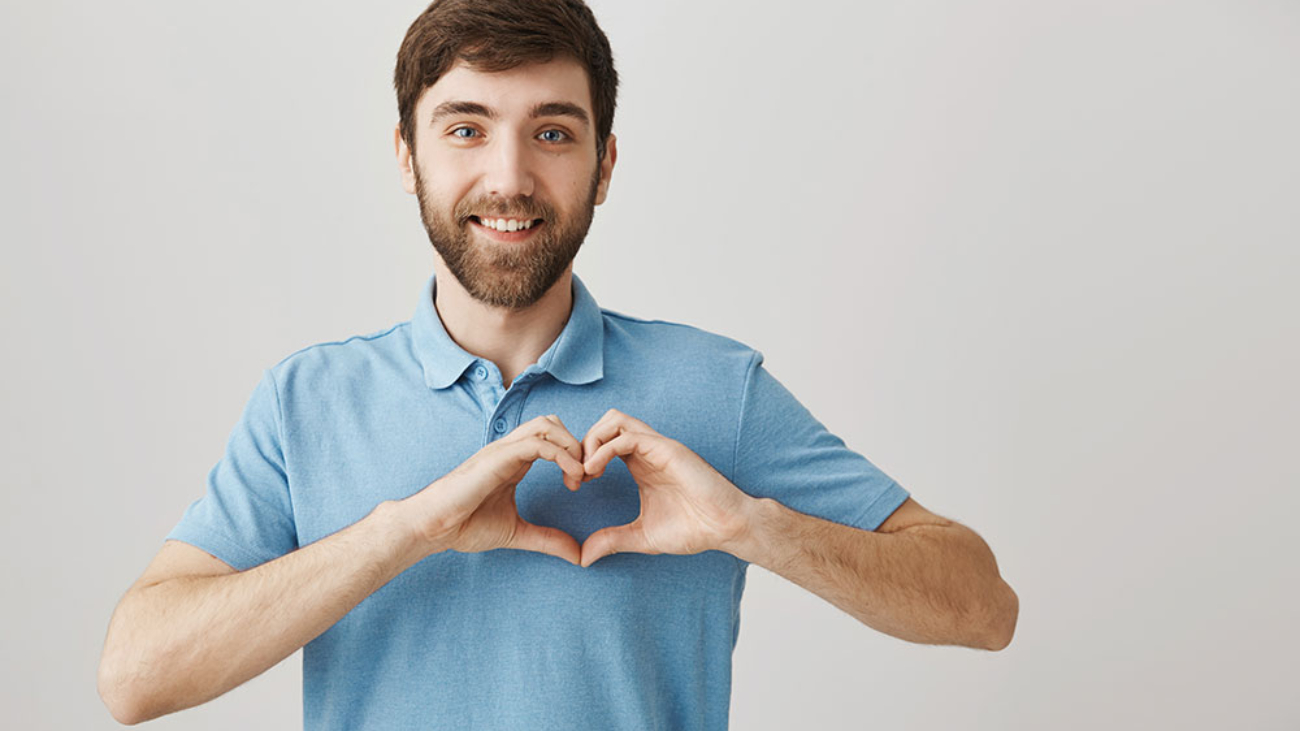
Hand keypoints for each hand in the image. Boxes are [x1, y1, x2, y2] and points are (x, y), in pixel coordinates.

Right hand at [401, 414, 590, 565]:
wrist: (431, 526)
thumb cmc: (464, 525)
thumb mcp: (517, 533)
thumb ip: (547, 540)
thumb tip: (578, 555)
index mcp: (514, 461)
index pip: (551, 438)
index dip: (574, 455)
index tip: (584, 483)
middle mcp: (509, 450)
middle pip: (552, 423)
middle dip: (577, 445)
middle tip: (587, 476)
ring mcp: (503, 450)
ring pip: (547, 425)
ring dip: (572, 446)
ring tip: (581, 476)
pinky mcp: (498, 457)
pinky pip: (538, 443)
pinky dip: (562, 456)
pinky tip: (572, 477)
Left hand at [578, 409, 756, 567]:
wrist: (726, 528)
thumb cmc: (693, 529)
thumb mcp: (641, 537)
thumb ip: (612, 541)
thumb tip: (583, 557)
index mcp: (640, 464)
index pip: (603, 441)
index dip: (581, 458)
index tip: (574, 486)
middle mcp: (647, 449)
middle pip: (605, 422)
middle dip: (582, 444)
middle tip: (576, 477)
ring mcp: (657, 446)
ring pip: (614, 419)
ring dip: (591, 440)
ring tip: (585, 471)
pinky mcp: (666, 450)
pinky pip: (627, 436)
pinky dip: (604, 449)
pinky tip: (595, 472)